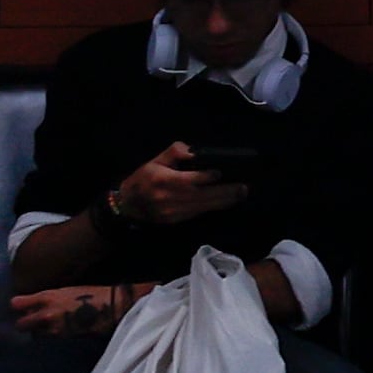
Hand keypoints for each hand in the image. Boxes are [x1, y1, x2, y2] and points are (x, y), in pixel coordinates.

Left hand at [8, 281, 135, 342]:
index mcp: (47, 297)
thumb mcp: (65, 290)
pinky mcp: (63, 340)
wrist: (110, 307)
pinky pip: (49, 340)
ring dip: (38, 332)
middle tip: (31, 321)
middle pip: (21, 325)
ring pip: (35, 335)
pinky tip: (58, 331)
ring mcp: (54, 329)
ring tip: (47, 327)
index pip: (17, 304)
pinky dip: (50, 337)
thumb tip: (32, 304)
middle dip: (24, 324)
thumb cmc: (89, 294)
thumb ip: (46, 298)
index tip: (20, 306)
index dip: (18, 306)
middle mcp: (46, 314)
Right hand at [106, 143, 249, 227]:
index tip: (222, 173)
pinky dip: (213, 207)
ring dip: (224, 201)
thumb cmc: (143, 178)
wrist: (128, 205)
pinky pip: (199, 212)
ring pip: (204, 206)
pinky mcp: (177, 220)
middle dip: (225, 192)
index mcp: (165, 181)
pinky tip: (225, 202)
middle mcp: (171, 198)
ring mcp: (175, 211)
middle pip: (203, 195)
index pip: (191, 179)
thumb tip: (195, 152)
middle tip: (243, 188)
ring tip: (240, 195)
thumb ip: (175, 153)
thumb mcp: (156, 160)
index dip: (208, 177)